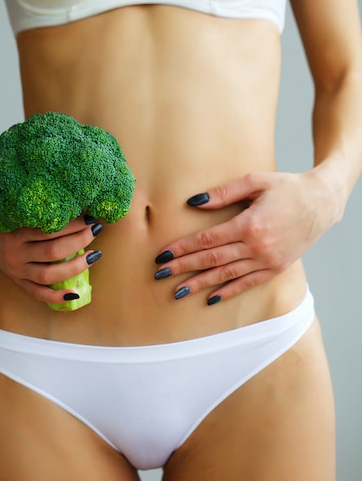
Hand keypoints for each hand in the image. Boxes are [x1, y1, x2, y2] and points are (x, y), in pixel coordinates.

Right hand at [0, 215, 102, 304]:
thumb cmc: (7, 216)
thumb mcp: (20, 210)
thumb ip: (42, 212)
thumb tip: (80, 208)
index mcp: (15, 232)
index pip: (50, 229)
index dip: (74, 224)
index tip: (90, 216)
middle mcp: (15, 253)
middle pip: (53, 251)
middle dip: (79, 240)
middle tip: (95, 229)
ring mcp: (16, 270)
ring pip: (49, 274)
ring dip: (76, 266)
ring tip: (93, 255)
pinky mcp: (18, 281)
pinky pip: (38, 294)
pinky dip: (57, 296)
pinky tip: (76, 293)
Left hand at [154, 171, 331, 302]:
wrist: (321, 203)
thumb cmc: (287, 188)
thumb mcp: (255, 181)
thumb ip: (223, 193)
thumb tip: (194, 202)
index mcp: (249, 224)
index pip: (207, 239)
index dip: (183, 248)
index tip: (163, 255)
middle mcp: (257, 246)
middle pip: (212, 259)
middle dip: (183, 268)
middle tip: (160, 275)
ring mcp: (267, 260)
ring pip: (226, 275)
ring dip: (200, 284)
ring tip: (178, 292)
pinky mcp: (275, 268)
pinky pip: (247, 283)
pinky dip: (228, 291)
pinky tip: (210, 298)